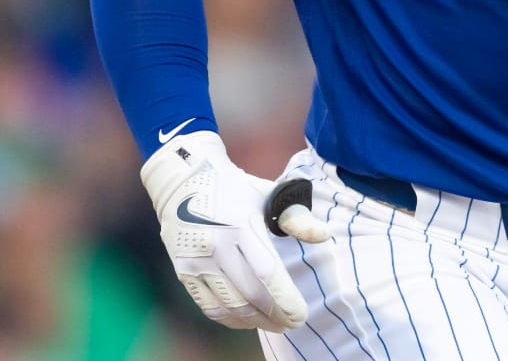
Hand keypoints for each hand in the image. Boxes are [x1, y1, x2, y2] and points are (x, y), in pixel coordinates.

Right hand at [140, 131, 329, 329]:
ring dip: (255, 321)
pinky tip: (247, 320)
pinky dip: (230, 319)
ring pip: (229, 305)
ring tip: (274, 324)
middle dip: (275, 315)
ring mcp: (196, 260)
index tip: (301, 314)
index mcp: (239, 224)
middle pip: (249, 294)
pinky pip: (209, 306)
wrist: (184, 182)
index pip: (267, 272)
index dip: (285, 299)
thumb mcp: (267, 195)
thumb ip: (296, 217)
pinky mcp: (183, 271)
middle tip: (292, 323)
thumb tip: (324, 236)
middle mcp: (215, 244)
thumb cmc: (236, 190)